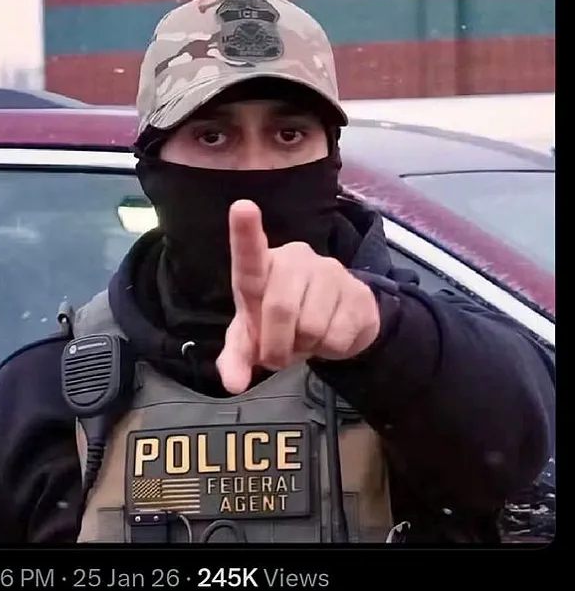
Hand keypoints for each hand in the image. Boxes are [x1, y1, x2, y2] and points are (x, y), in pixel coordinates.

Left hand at [216, 199, 380, 393]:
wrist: (338, 323)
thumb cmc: (284, 322)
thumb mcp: (254, 339)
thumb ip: (237, 357)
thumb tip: (233, 383)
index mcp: (263, 267)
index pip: (250, 252)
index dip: (245, 232)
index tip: (241, 207)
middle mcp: (295, 259)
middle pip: (280, 309)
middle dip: (276, 346)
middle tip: (279, 355)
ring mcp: (329, 271)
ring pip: (310, 326)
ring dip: (305, 347)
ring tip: (307, 337)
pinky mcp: (357, 292)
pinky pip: (337, 336)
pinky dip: (330, 350)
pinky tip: (331, 334)